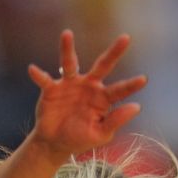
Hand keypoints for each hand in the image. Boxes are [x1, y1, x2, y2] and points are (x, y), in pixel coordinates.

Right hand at [28, 30, 145, 156]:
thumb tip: (137, 107)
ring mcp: (70, 85)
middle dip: (114, 52)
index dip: (131, 86)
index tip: (143, 80)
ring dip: (67, 49)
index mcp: (103, 98)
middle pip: (103, 65)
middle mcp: (89, 86)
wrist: (54, 143)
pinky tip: (33, 70)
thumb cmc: (79, 139)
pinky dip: (39, 75)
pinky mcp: (52, 89)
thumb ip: (117, 120)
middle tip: (126, 38)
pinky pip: (45, 79)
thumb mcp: (101, 134)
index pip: (120, 90)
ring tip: (66, 34)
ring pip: (70, 63)